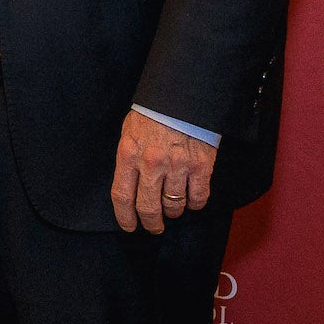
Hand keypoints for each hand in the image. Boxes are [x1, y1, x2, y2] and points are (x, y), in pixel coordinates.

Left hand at [110, 109, 215, 233]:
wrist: (183, 96)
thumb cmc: (153, 115)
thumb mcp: (129, 132)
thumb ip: (128, 159)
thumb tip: (129, 185)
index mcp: (129, 154)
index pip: (122, 196)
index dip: (125, 217)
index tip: (130, 226)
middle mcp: (151, 163)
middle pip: (148, 208)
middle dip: (152, 223)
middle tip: (155, 227)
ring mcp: (177, 166)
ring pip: (174, 206)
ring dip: (174, 211)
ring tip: (173, 207)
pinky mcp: (201, 166)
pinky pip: (198, 198)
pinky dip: (195, 204)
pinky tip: (191, 199)